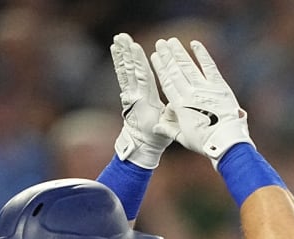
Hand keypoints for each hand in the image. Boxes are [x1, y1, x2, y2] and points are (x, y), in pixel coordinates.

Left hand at [111, 33, 177, 168]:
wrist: (140, 145)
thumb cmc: (156, 138)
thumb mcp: (167, 129)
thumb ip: (171, 116)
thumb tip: (176, 104)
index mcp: (146, 101)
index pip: (142, 77)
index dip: (139, 62)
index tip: (135, 47)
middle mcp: (135, 95)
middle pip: (131, 70)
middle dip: (127, 53)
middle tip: (123, 36)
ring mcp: (129, 94)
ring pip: (124, 70)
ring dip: (121, 53)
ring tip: (118, 38)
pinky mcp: (127, 94)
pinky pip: (122, 75)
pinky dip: (119, 61)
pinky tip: (117, 50)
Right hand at [150, 37, 251, 169]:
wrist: (227, 142)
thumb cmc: (205, 143)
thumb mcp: (183, 138)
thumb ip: (168, 129)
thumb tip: (155, 125)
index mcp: (180, 106)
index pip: (167, 82)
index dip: (160, 68)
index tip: (154, 56)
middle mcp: (190, 94)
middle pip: (176, 71)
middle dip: (167, 56)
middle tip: (160, 43)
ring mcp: (205, 89)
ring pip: (189, 66)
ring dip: (180, 52)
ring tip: (172, 41)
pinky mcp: (220, 87)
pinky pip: (209, 67)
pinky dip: (202, 54)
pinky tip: (195, 44)